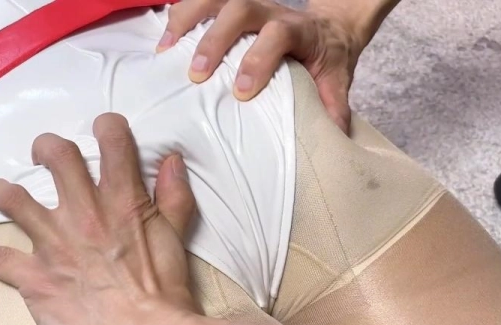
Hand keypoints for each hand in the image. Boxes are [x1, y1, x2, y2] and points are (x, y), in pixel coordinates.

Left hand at [0, 113, 197, 324]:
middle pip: (56, 156)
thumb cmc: (165, 297)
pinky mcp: (33, 278)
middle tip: (44, 154)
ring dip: (2, 193)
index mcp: (123, 201)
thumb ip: (173, 198)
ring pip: (12, 198)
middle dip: (47, 148)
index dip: (106, 128)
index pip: (112, 141)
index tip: (103, 130)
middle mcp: (84, 213)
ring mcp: (54, 244)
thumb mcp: (177, 241)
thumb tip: (171, 159)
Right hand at [158, 0, 396, 132]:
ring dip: (188, 21)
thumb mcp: (336, 79)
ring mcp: (248, 6)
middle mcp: (271, 11)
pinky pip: (200, 2)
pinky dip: (179, 18)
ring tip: (166, 51)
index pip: (278, 35)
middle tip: (197, 74)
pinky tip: (164, 43)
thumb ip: (334, 104)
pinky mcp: (229, 8)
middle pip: (240, 8)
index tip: (242, 92)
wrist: (328, 28)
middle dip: (216, 39)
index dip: (259, 59)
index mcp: (298, 29)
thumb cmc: (327, 57)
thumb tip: (334, 135)